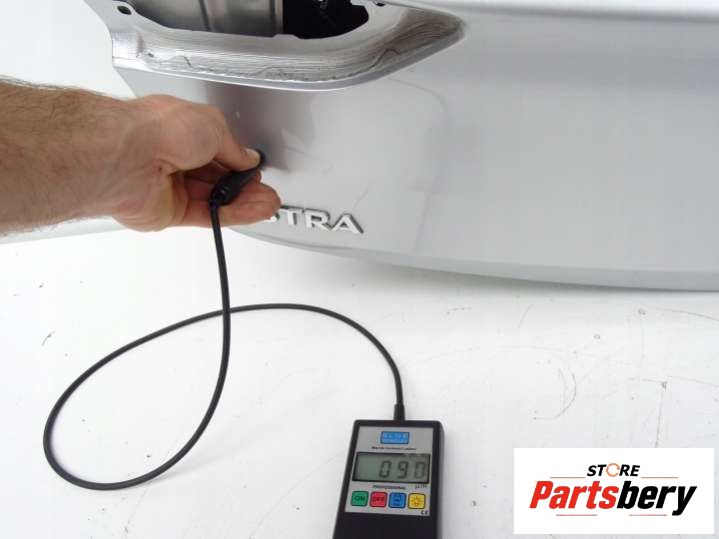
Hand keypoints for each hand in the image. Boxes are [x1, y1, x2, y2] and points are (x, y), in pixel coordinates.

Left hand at [94, 95, 280, 230]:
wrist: (127, 157)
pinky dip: (232, 215)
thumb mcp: (212, 125)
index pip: (218, 150)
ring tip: (267, 204)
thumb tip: (247, 158)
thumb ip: (234, 148)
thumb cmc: (156, 129)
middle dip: (246, 185)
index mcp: (180, 130)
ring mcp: (172, 187)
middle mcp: (174, 158)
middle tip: (265, 191)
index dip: (240, 161)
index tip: (257, 169)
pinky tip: (251, 212)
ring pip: (215, 199)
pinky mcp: (170, 212)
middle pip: (218, 178)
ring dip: (244, 202)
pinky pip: (208, 215)